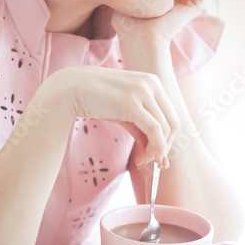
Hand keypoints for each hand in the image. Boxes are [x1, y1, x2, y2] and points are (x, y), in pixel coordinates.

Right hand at [53, 66, 179, 166]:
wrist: (71, 89)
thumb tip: (155, 150)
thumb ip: (141, 126)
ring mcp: (142, 91)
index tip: (157, 155)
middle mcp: (151, 83)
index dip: (167, 139)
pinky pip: (154, 131)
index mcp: (152, 82)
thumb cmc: (96, 99)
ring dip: (156, 151)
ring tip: (141, 162)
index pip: (171, 115)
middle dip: (164, 147)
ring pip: (164, 129)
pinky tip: (140, 159)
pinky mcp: (132, 103)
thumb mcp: (124, 111)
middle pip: (173, 123)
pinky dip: (153, 149)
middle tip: (151, 163)